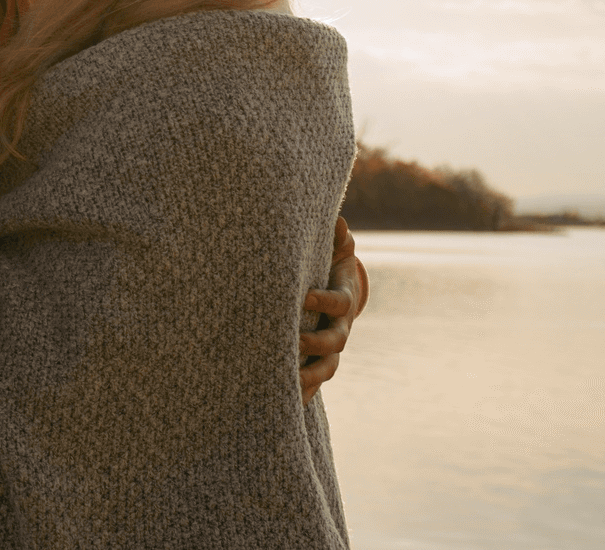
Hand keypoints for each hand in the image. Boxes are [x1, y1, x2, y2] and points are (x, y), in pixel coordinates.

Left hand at [298, 217, 368, 400]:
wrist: (329, 291)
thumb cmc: (324, 264)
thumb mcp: (331, 249)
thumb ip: (336, 238)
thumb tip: (339, 221)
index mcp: (342, 300)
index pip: (340, 303)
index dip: (325, 300)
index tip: (303, 295)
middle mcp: (338, 328)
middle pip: (335, 342)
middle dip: (316, 344)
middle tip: (294, 342)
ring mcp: (328, 349)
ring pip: (325, 369)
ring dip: (309, 377)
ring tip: (287, 383)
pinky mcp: (314, 363)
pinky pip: (311, 382)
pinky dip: (300, 393)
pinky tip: (283, 404)